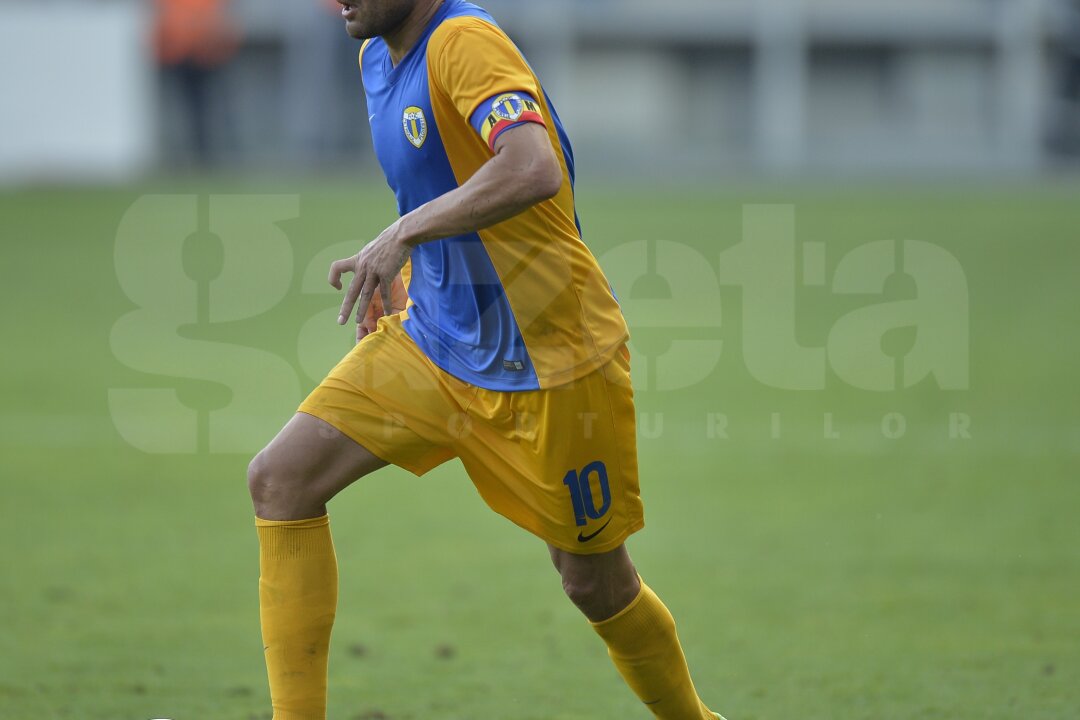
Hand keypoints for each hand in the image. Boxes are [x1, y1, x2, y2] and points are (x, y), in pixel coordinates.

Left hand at [328, 222, 411, 340]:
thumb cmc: (389, 241)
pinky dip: (386, 303)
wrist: (400, 235)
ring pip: (365, 294)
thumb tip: (369, 268)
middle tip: (340, 321)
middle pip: (351, 290)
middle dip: (346, 307)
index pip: (337, 267)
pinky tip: (387, 312)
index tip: (338, 286)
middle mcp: (363, 266)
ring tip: (357, 321)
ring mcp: (374, 271)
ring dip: (361, 309)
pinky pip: (384, 292)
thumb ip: (368, 260)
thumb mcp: (372, 249)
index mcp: (358, 260)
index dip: (334, 278)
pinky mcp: (386, 273)